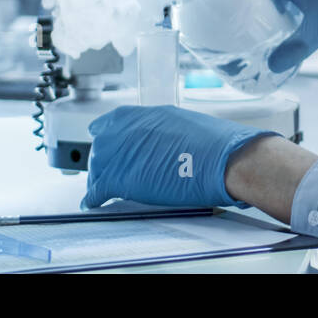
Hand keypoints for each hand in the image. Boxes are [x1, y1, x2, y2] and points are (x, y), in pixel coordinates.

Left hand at [81, 105, 277, 208]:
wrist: (223, 160)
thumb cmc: (216, 144)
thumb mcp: (186, 124)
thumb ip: (165, 131)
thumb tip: (164, 141)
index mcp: (144, 115)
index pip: (111, 121)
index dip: (108, 134)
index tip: (108, 141)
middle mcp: (127, 130)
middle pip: (101, 145)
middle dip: (105, 159)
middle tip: (112, 170)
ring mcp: (120, 153)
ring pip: (96, 167)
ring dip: (100, 177)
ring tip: (103, 188)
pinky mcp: (119, 179)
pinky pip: (96, 190)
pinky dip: (94, 197)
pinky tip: (95, 202)